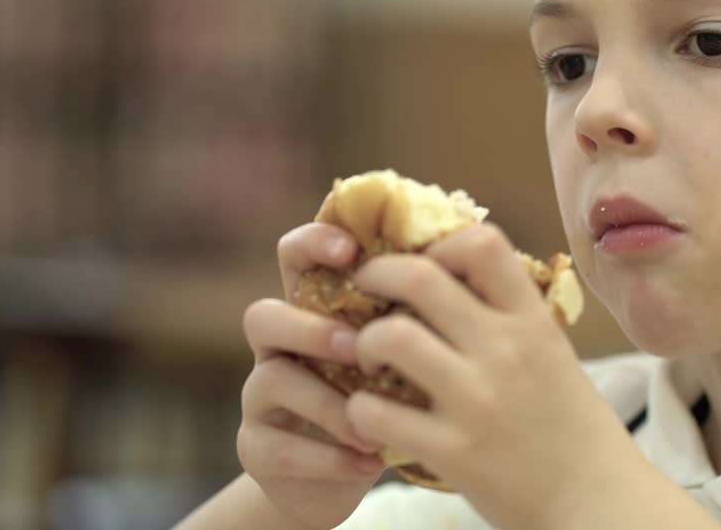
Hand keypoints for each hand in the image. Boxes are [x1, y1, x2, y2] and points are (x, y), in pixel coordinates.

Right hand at [235, 223, 385, 529]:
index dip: (313, 243)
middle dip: (310, 328)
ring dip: (326, 402)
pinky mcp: (256, 447)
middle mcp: (279, 346)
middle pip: (264, 316)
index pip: (295, 257)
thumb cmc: (384, 402)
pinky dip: (328, 456)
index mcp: (313, 310)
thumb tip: (464, 273)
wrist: (344, 479)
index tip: (350, 250)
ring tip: (372, 425)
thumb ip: (414, 318)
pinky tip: (370, 462)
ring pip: (270, 380)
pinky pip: (277, 446)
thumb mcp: (401, 358)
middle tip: (358, 348)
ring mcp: (260, 397)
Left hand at [343, 224, 645, 529]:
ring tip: (368, 357)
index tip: (425, 263)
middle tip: (367, 290)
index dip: (439, 243)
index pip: (481, 243)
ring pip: (391, 337)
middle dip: (378, 274)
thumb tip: (458, 274)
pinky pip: (376, 410)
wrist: (595, 501)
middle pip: (419, 277)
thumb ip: (510, 316)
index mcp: (532, 321)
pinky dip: (359, 408)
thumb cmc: (572, 427)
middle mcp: (505, 351)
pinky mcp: (452, 451)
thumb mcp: (553, 354)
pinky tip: (369, 414)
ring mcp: (477, 400)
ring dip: (365, 342)